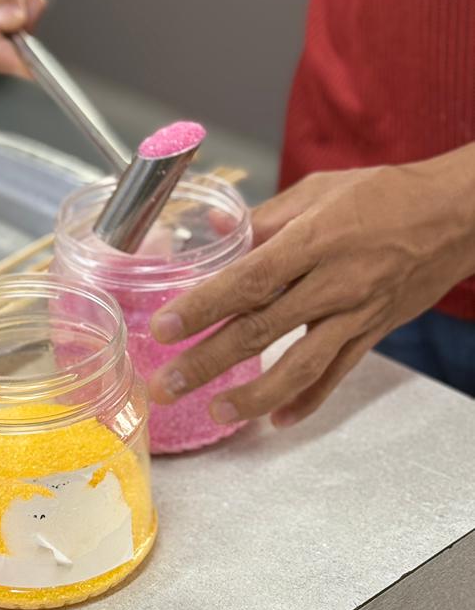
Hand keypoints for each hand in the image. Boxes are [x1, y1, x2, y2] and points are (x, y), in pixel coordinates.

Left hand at [148, 149, 474, 427]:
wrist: (459, 215)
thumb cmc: (386, 194)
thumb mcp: (319, 190)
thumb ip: (263, 218)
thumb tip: (212, 229)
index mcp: (314, 240)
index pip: (248, 279)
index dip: (203, 306)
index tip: (164, 327)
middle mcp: (334, 282)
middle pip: (261, 330)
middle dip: (207, 362)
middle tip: (166, 385)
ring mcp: (356, 314)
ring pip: (299, 366)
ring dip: (252, 396)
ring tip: (214, 413)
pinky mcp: (374, 334)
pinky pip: (336, 375)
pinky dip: (307, 401)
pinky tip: (276, 419)